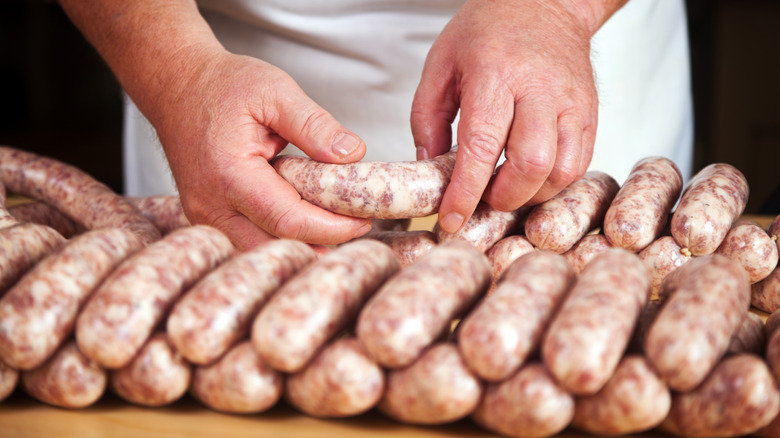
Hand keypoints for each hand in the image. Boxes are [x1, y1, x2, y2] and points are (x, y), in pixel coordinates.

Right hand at [154, 50, 372, 249]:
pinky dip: (280, 239)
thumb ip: (314, 124)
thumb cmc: (222, 85)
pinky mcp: (208, 219)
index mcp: (230, 174)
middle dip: (321, 244)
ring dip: (301, 245)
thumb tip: (351, 155)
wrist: (176, 85)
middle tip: (358, 228)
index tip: (363, 221)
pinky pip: (248, 241)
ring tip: (337, 226)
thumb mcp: (275, 91)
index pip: (289, 220)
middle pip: (275, 247)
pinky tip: (307, 222)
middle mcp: (211, 205)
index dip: (332, 228)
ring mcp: (205, 217)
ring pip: (260, 252)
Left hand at [412, 0, 617, 232]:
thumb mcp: (440, 64)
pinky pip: (580, 163)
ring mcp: (571, 102)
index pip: (482, 146)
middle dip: (503, 197)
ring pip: (562, 171)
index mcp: (495, 74)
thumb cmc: (488, 32)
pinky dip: (554, 183)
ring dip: (531, 195)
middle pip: (530, 165)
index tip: (452, 219)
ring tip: (506, 187)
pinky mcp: (590, 112)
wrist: (545, 2)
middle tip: (484, 197)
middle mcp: (539, 89)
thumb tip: (430, 167)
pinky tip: (530, 177)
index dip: (466, 192)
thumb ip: (427, 118)